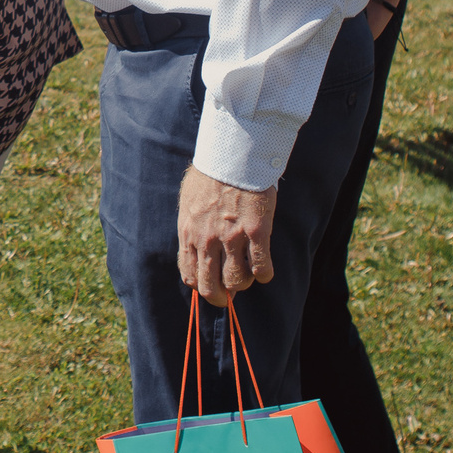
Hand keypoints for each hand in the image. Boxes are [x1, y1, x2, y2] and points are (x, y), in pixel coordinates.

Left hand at [176, 165, 277, 306]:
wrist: (232, 155)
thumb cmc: (210, 174)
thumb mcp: (188, 201)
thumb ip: (191, 226)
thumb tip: (193, 244)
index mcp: (188, 233)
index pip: (189, 275)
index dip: (201, 286)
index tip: (210, 286)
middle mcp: (208, 240)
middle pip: (210, 286)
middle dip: (220, 297)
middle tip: (229, 295)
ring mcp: (232, 238)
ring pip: (237, 281)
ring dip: (243, 284)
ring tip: (248, 275)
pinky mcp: (257, 233)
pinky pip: (262, 268)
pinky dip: (264, 275)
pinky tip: (264, 270)